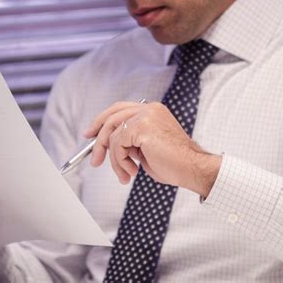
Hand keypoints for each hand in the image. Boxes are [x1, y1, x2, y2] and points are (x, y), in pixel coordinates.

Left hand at [84, 101, 221, 197]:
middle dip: (99, 140)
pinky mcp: (142, 126)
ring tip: (125, 174)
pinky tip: (133, 170)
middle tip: (95, 160)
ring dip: (114, 160)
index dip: (102, 120)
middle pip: (111, 117)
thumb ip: (129, 142)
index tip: (91, 134)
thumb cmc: (174, 163)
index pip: (120, 109)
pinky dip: (120, 161)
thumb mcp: (146, 149)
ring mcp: (146, 115)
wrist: (192, 169)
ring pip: (113, 135)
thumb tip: (109, 145)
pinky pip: (117, 144)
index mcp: (152, 111)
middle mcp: (149, 109)